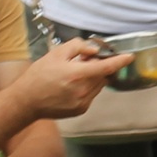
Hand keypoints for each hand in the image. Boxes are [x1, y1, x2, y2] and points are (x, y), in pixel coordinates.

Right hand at [14, 38, 135, 119]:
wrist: (27, 100)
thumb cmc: (39, 76)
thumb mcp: (56, 53)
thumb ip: (78, 47)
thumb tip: (94, 51)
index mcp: (77, 74)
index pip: (106, 67)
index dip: (120, 61)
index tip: (129, 57)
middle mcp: (82, 90)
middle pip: (102, 75)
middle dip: (97, 67)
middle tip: (82, 62)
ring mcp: (82, 102)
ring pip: (98, 85)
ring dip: (93, 78)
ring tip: (74, 74)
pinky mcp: (80, 110)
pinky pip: (92, 95)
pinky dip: (87, 87)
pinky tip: (71, 86)